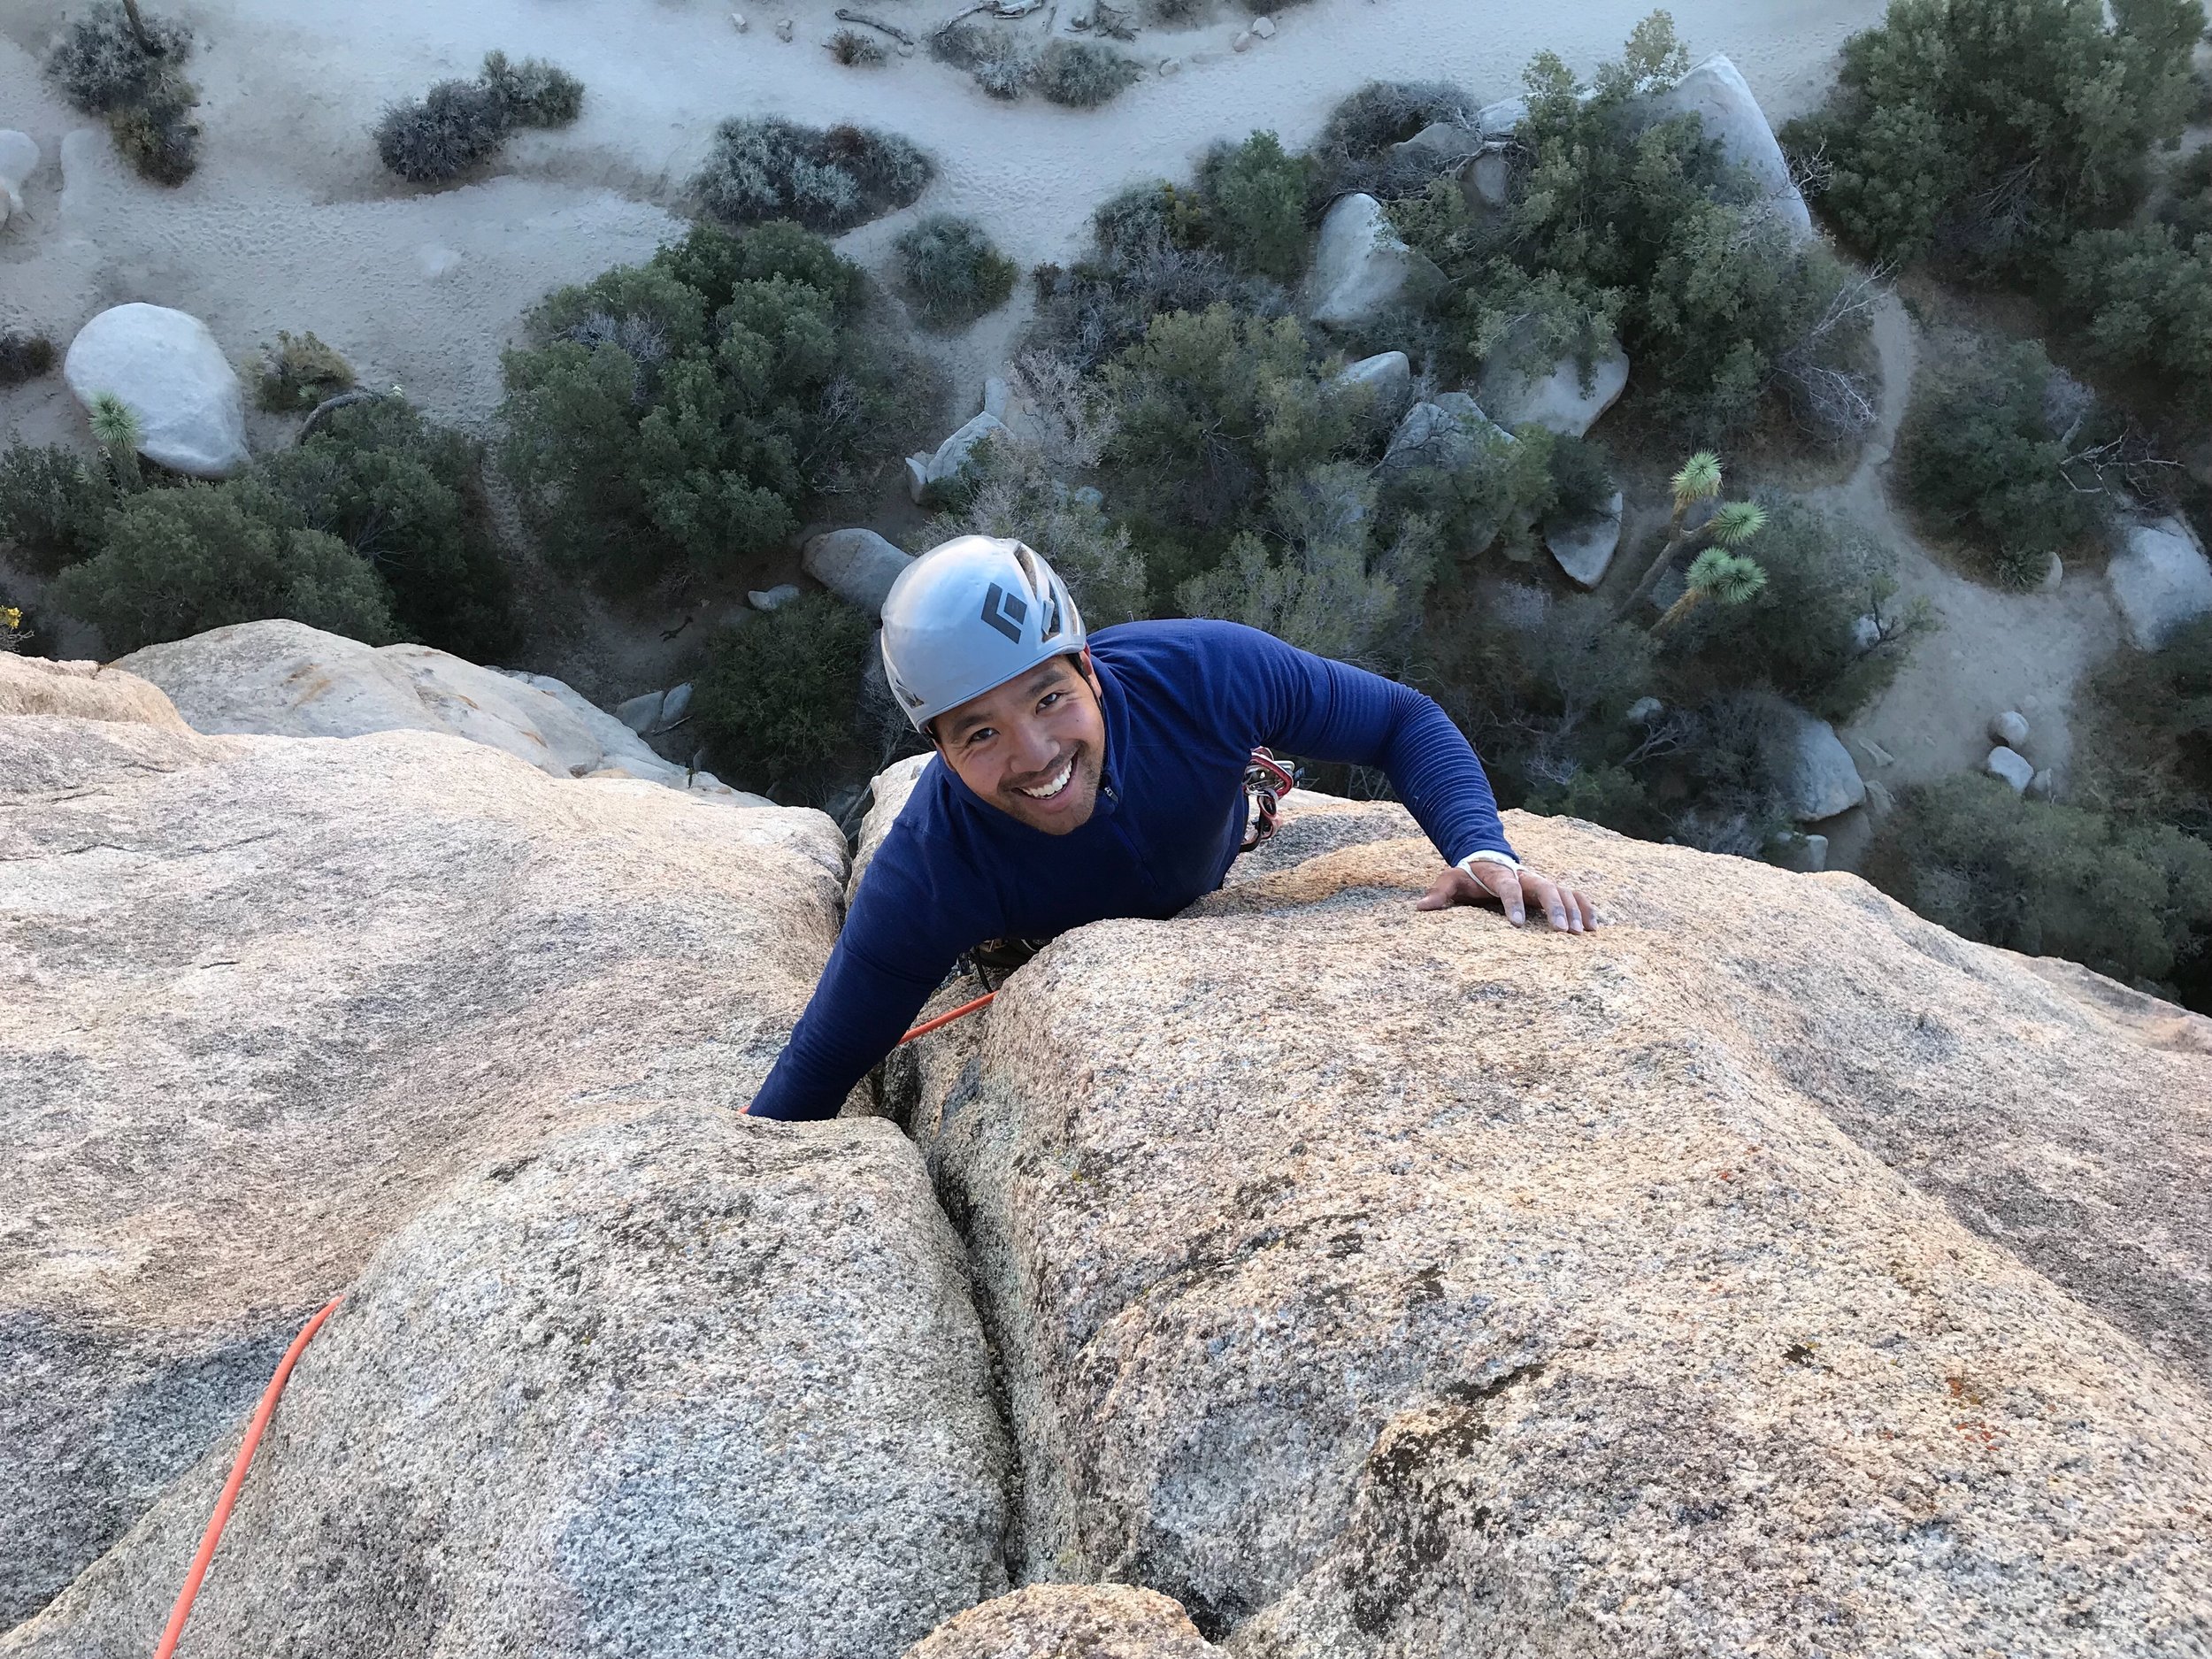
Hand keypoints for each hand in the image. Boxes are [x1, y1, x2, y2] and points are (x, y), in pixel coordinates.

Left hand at [1417, 862, 1599, 932]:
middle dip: (1556, 909)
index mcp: (1501, 875)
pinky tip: (1595, 928)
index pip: (1509, 887)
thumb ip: (1439, 892)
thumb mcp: (1451, 879)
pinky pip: (1575, 896)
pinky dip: (1587, 909)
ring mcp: (1542, 882)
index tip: (1516, 925)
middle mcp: (1527, 877)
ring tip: (1582, 934)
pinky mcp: (1552, 890)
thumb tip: (1420, 907)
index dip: (1513, 904)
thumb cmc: (1469, 876)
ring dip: (1576, 911)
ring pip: (1566, 891)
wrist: (1487, 859)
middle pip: (1547, 888)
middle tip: (1562, 933)